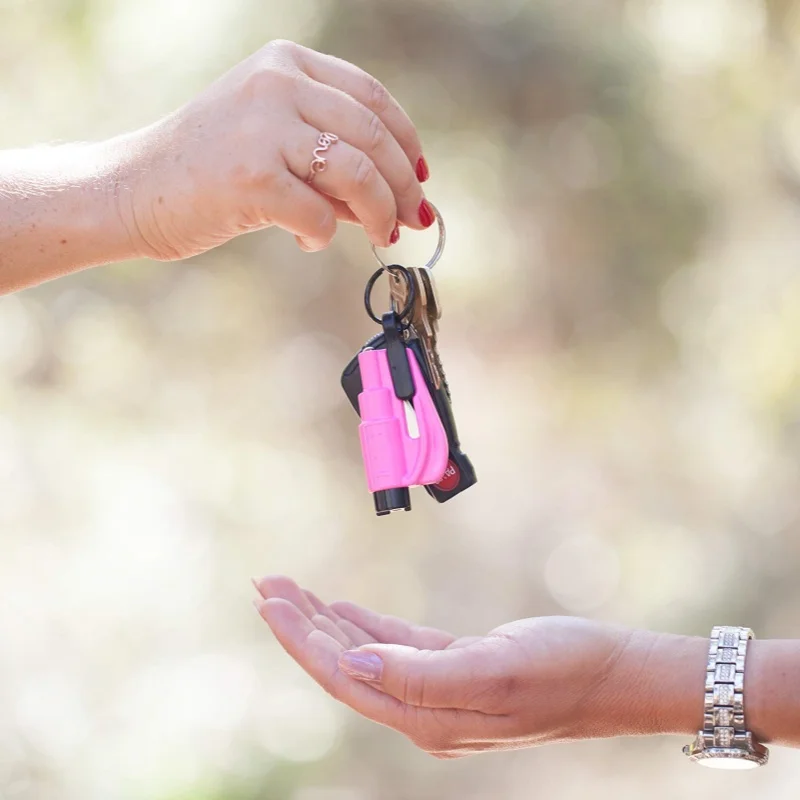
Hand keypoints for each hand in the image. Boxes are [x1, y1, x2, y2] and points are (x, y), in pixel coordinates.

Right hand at [116, 40, 431, 260]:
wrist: (134, 190)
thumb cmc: (209, 172)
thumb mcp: (274, 143)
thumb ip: (333, 160)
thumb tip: (403, 199)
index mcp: (285, 63)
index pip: (372, 97)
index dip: (406, 141)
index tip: (421, 177)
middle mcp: (277, 83)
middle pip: (374, 135)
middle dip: (404, 186)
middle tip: (415, 219)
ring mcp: (263, 127)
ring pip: (357, 173)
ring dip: (379, 213)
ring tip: (381, 235)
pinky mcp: (251, 177)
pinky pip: (319, 216)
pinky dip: (323, 236)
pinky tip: (305, 240)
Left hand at [253, 576, 703, 757]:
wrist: (616, 674)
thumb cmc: (564, 668)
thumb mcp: (494, 669)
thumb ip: (420, 675)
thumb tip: (351, 667)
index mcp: (428, 717)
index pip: (344, 678)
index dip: (302, 641)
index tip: (269, 602)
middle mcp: (426, 711)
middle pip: (344, 667)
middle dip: (302, 626)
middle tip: (267, 585)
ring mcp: (441, 691)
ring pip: (366, 656)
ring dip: (327, 623)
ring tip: (293, 592)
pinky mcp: (458, 668)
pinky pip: (397, 647)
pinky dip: (364, 626)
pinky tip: (342, 610)